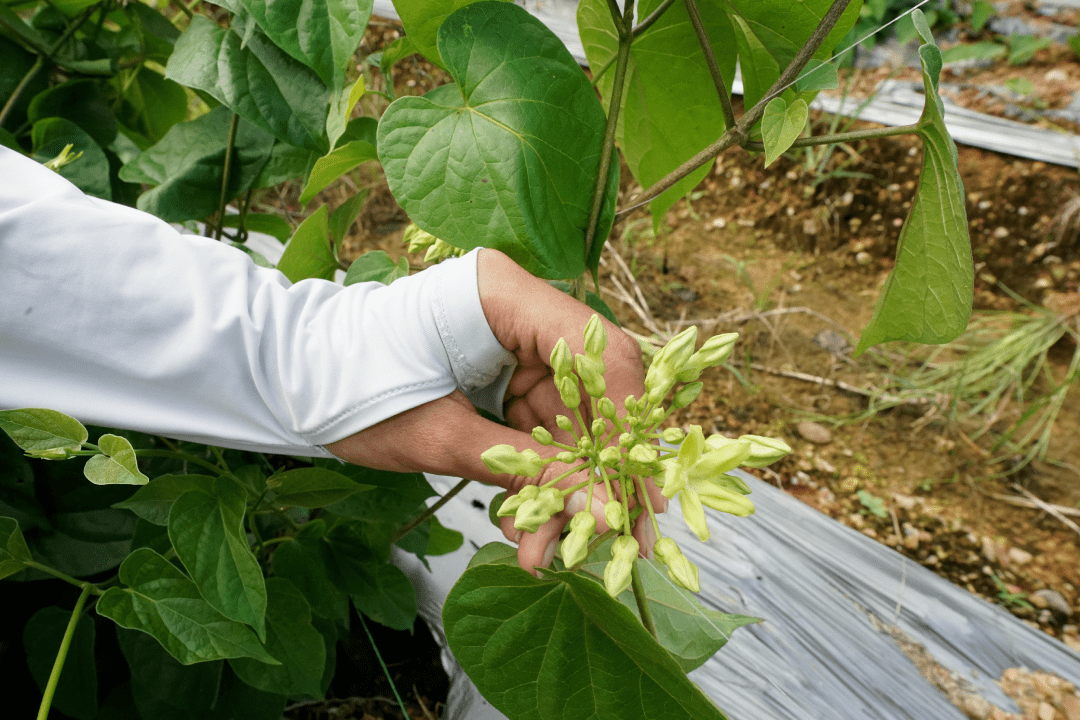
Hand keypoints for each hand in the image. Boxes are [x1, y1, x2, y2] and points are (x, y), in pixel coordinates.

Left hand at [326, 249, 666, 573]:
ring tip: (555, 548)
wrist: (292, 384)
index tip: (636, 489)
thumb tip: (600, 510)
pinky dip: (538, 481)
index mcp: (502, 293)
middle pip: (593, 390)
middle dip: (601, 468)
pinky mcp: (503, 377)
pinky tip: (529, 530)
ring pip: (569, 420)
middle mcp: (520, 311)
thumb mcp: (439, 437)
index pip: (596, 350)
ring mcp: (514, 345)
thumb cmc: (349, 389)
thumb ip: (523, 470)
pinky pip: (539, 431)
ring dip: (566, 488)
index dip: (626, 422)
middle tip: (621, 533)